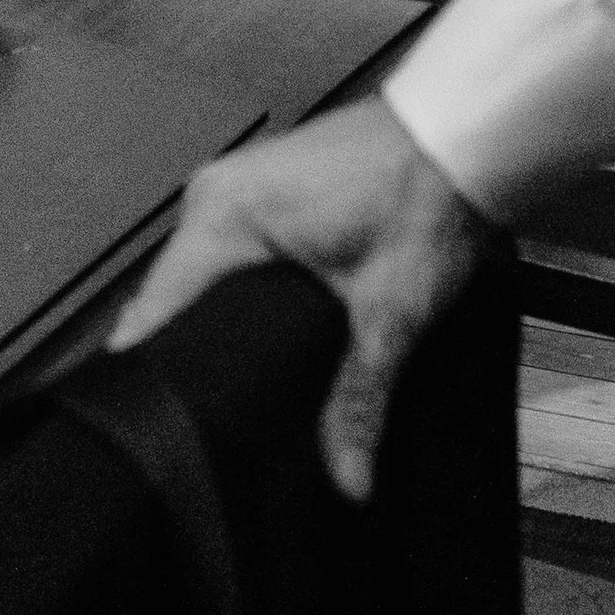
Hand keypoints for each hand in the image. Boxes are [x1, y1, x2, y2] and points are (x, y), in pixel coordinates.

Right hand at [107, 101, 489, 501]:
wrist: (460, 135)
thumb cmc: (423, 194)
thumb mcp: (388, 313)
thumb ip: (358, 400)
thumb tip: (346, 479)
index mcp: (222, 215)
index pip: (155, 306)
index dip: (156, 371)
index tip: (159, 423)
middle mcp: (215, 193)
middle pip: (174, 296)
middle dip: (191, 357)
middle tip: (216, 420)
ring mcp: (237, 185)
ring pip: (201, 276)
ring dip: (215, 325)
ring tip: (239, 384)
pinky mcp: (263, 190)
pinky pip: (227, 254)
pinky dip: (238, 294)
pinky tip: (263, 332)